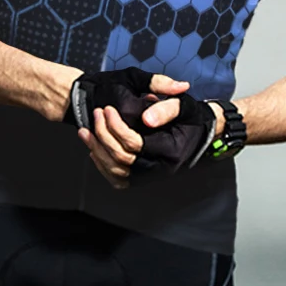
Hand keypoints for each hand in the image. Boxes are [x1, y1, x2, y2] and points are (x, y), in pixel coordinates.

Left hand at [68, 69, 188, 187]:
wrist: (199, 132)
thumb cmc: (190, 116)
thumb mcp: (182, 105)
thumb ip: (166, 108)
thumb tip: (147, 119)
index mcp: (171, 151)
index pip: (135, 144)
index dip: (116, 127)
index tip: (107, 109)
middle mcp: (161, 169)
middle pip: (122, 159)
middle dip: (104, 135)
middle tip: (96, 114)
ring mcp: (151, 176)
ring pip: (116, 172)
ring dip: (97, 150)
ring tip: (86, 130)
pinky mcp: (143, 177)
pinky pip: (118, 180)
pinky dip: (103, 166)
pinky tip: (94, 149)